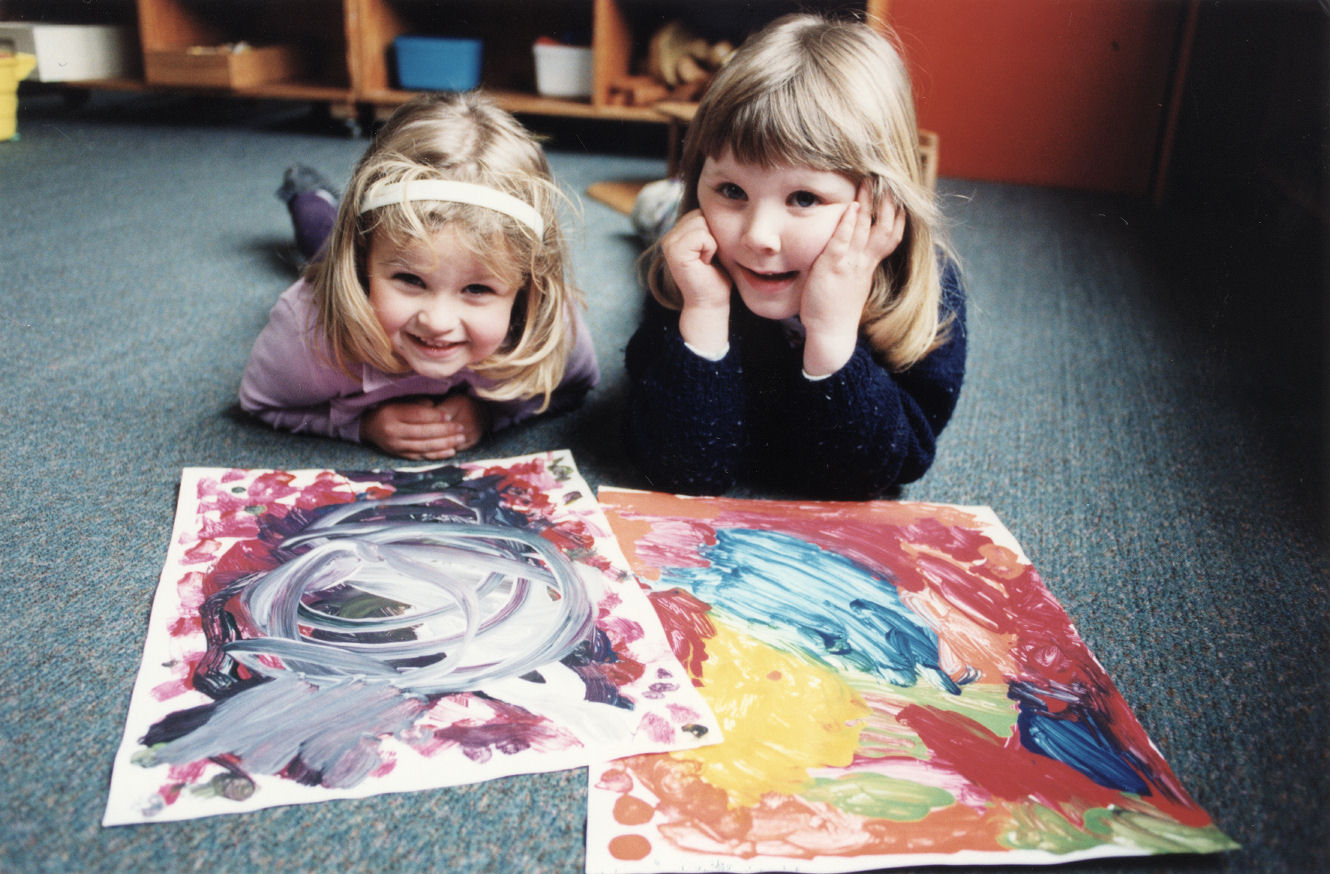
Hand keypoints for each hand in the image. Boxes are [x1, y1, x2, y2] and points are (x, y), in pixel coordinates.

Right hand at [360, 395, 489, 459]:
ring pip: (424, 447)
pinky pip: (422, 457)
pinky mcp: (400, 456)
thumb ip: (417, 403)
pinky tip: (451, 452)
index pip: (417, 416)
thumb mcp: (398, 401)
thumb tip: (436, 407)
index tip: (450, 415)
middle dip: (444, 431)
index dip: (435, 416)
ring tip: (460, 439)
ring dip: (445, 444)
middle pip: (422, 433)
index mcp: (392, 414)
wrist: (370, 427)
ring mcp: (396, 446)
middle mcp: (393, 432)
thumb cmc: (389, 410)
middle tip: (461, 428)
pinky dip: (437, 455)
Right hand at [661, 209, 731, 355]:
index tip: (710, 253)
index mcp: (677, 233)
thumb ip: (708, 226)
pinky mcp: (674, 251)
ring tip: (706, 260)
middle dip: (712, 235)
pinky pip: (702, 235)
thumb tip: (720, 203)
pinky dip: (710, 248)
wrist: (711, 302)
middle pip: (701, 214)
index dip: (713, 231)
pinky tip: (704, 263)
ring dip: (712, 242)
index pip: (701, 212)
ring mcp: (669, 243)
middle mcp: (669, 236)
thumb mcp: (713, 245)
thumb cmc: (716, 276)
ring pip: (702, 222)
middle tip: (708, 258)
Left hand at [800, 183, 905, 376]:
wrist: (830, 333)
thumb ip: (852, 261)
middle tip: (886, 177)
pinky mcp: (834, 268)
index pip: (891, 234)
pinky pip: (844, 242)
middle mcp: (865, 261)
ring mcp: (851, 264)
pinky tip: (852, 207)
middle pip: (885, 225)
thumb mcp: (850, 280)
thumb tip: (849, 244)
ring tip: (870, 181)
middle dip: (887, 201)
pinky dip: (849, 223)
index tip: (897, 192)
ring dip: (868, 203)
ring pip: (867, 228)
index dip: (897, 212)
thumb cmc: (834, 306)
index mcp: (869, 264)